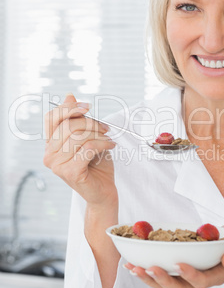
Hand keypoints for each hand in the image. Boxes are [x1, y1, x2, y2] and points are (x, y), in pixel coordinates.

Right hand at [43, 93, 117, 207]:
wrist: (103, 191)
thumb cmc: (96, 164)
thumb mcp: (86, 137)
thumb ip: (76, 119)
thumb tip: (69, 95)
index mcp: (50, 144)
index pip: (51, 118)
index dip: (69, 108)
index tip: (87, 107)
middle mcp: (49, 154)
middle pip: (68, 125)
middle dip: (91, 123)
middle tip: (106, 128)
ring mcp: (57, 165)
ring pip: (79, 137)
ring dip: (100, 135)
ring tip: (109, 139)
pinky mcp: (70, 172)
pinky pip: (88, 148)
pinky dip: (103, 144)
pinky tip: (110, 146)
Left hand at [123, 223, 223, 287]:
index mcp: (217, 275)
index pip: (202, 281)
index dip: (190, 275)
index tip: (179, 264)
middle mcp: (200, 279)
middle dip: (163, 280)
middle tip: (149, 267)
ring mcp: (187, 276)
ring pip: (166, 285)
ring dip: (149, 278)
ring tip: (133, 268)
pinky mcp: (178, 270)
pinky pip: (161, 274)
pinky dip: (146, 270)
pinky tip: (132, 264)